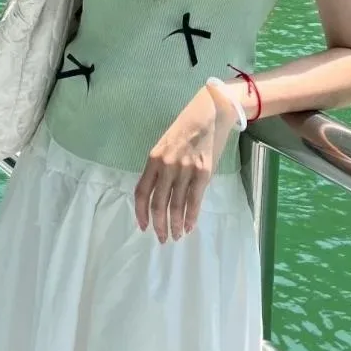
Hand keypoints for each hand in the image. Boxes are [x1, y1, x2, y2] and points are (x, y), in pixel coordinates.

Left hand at [134, 85, 236, 242]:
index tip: (143, 226)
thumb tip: (158, 194)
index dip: (141, 212)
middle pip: (158, 203)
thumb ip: (160, 167)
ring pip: (176, 205)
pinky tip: (190, 226)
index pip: (141, 191)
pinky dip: (191, 217)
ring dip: (176, 224)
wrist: (210, 112)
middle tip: (162, 238)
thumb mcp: (165, 145)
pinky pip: (194, 200)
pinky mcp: (203, 172)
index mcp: (154, 158)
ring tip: (176, 235)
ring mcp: (185, 169)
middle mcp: (167, 165)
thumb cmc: (186, 128)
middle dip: (159, 224)